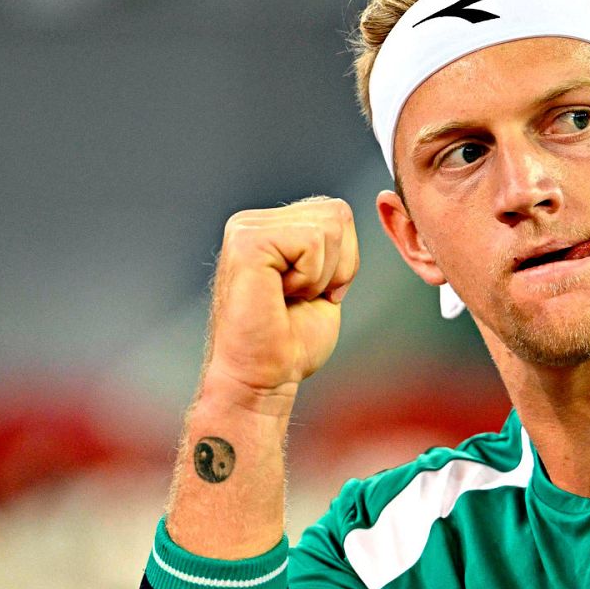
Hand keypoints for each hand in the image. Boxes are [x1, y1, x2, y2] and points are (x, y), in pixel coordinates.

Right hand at [201, 196, 358, 406]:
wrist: (265, 377)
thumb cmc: (291, 340)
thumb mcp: (324, 280)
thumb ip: (331, 243)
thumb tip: (343, 212)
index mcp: (269, 226)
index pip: (337, 213)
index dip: (343, 260)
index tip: (314, 293)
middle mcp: (252, 221)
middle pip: (337, 213)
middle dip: (338, 265)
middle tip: (302, 296)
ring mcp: (245, 229)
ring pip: (329, 227)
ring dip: (322, 274)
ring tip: (289, 297)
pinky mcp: (247, 243)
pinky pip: (313, 242)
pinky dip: (310, 278)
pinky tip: (281, 297)